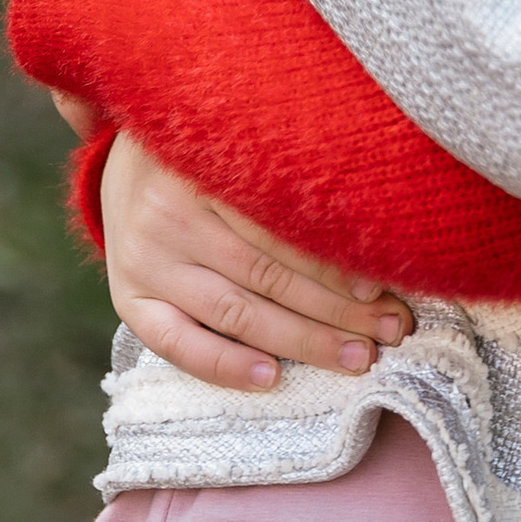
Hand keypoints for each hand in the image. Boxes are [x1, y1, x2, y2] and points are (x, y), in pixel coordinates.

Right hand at [99, 131, 414, 392]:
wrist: (130, 164)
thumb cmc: (212, 156)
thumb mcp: (244, 144)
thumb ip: (294, 174)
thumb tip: (379, 229)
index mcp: (204, 164)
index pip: (281, 224)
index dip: (336, 260)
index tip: (384, 285)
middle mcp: (169, 214)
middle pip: (267, 273)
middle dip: (338, 308)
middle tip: (391, 329)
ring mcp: (145, 260)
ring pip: (236, 311)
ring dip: (303, 340)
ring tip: (357, 356)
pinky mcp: (129, 298)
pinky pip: (177, 344)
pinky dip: (224, 365)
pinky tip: (271, 377)